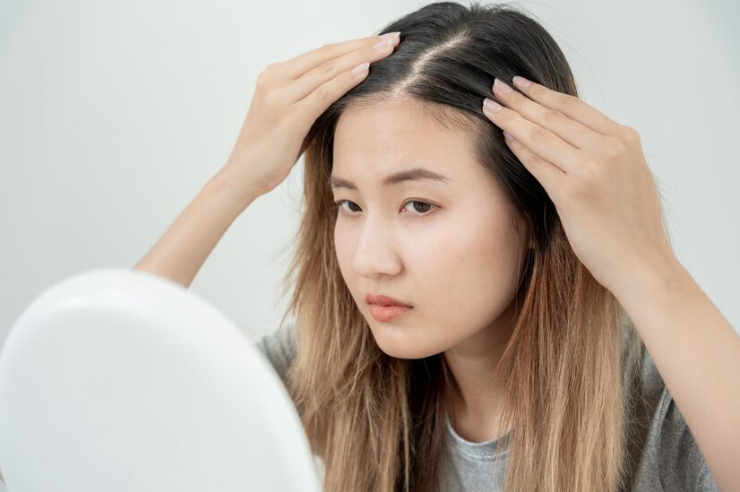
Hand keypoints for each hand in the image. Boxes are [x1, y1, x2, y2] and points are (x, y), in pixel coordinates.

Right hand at [221, 31, 401, 198]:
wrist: (242, 176)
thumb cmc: (270, 152)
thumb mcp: (293, 118)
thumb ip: (313, 100)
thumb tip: (348, 90)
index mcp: (275, 76)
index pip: (321, 54)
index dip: (353, 45)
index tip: (380, 42)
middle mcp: (275, 80)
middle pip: (327, 55)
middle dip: (363, 45)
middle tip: (392, 39)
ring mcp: (279, 97)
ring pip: (327, 69)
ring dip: (361, 57)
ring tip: (388, 50)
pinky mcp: (287, 118)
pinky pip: (322, 93)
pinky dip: (345, 80)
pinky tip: (366, 71)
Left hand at [482, 76, 675, 295]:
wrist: (643, 263)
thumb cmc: (633, 226)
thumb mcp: (630, 174)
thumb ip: (607, 151)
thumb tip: (572, 134)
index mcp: (625, 140)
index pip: (575, 106)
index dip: (543, 92)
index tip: (522, 83)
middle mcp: (610, 148)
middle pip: (553, 115)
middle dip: (520, 99)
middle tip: (496, 86)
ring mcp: (591, 169)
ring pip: (540, 134)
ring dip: (510, 117)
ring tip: (490, 105)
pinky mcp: (573, 193)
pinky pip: (537, 163)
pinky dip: (517, 147)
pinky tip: (502, 137)